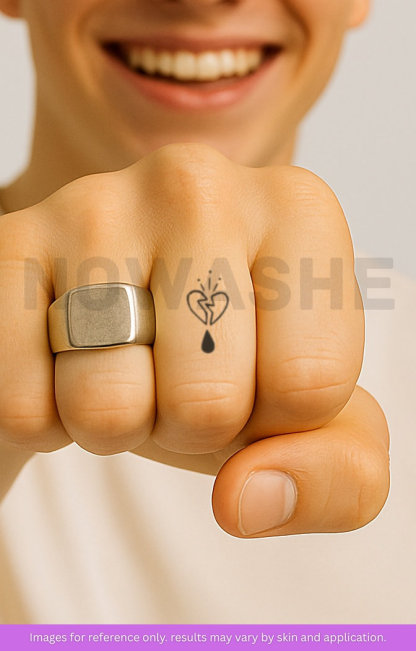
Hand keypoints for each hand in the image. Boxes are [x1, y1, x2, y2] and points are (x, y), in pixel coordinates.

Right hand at [0, 144, 388, 532]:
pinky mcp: (11, 245)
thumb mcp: (313, 421)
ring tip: (122, 365)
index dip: (276, 421)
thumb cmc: (229, 358)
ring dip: (117, 424)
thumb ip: (339, 475)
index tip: (255, 377)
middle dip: (193, 426)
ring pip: (107, 407)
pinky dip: (47, 415)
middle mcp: (199, 185)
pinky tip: (64, 361)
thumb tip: (249, 501)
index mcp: (298, 211)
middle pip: (209, 401)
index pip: (310, 385)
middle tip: (179, 375)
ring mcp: (95, 205)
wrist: (125, 320)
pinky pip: (25, 404)